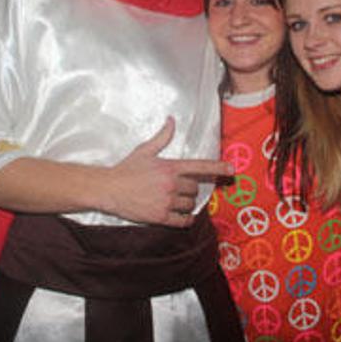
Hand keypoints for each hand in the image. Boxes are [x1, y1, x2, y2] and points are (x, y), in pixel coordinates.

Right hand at [103, 118, 233, 227]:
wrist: (109, 189)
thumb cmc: (126, 169)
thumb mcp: (145, 150)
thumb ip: (162, 137)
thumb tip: (171, 120)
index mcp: (170, 167)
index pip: (200, 166)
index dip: (218, 168)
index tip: (231, 169)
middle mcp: (171, 185)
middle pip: (195, 188)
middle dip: (190, 188)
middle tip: (177, 187)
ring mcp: (166, 202)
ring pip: (190, 204)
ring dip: (187, 203)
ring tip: (174, 199)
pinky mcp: (160, 217)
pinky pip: (183, 221)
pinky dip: (186, 219)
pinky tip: (183, 217)